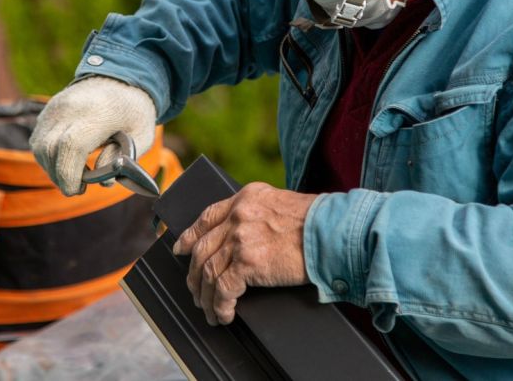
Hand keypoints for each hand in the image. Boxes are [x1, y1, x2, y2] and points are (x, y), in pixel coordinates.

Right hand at [31, 76, 155, 195]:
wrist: (120, 77)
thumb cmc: (134, 110)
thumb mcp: (142, 136)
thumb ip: (124, 160)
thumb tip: (103, 180)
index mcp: (97, 111)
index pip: (71, 145)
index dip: (70, 174)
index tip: (78, 190)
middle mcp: (70, 107)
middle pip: (50, 148)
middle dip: (60, 176)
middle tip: (78, 187)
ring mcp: (55, 107)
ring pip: (40, 146)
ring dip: (53, 168)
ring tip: (75, 173)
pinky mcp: (47, 111)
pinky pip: (38, 140)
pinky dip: (48, 157)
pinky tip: (67, 160)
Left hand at [172, 182, 317, 325]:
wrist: (331, 233)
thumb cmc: (316, 222)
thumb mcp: (280, 204)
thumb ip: (258, 214)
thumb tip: (243, 236)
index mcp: (245, 198)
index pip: (207, 216)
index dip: (190, 236)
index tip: (181, 248)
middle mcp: (238, 215)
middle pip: (202, 247)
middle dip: (194, 274)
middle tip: (194, 290)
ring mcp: (240, 237)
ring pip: (207, 270)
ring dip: (205, 296)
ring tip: (209, 310)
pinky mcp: (248, 262)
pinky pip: (223, 289)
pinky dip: (220, 306)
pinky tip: (224, 314)